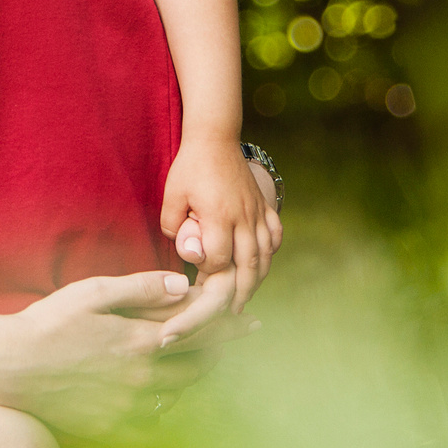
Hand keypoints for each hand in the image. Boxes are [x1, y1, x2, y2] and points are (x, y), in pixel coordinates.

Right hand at [0, 271, 210, 437]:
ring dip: (187, 382)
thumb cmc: (46, 323)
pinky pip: (151, 429)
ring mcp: (127, 409)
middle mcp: (141, 379)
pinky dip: (161, 415)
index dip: (231, 329)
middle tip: (221, 346)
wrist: (8, 368)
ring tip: (187, 369)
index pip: (202, 335)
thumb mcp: (92, 292)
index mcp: (140, 342)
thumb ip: (141, 288)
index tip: (252, 324)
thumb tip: (182, 286)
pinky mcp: (109, 430)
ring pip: (177, 398)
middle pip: (197, 371)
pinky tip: (156, 403)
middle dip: (215, 356)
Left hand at [161, 138, 280, 310]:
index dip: (209, 273)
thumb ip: (174, 226)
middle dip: (242, 292)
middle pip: (249, 265)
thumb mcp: (172, 195)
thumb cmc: (190, 167)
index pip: (219, 259)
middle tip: (233, 311)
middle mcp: (243, 217)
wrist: (215, 137)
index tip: (199, 280)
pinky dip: (271, 252)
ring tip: (248, 295)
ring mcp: (257, 211)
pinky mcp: (263, 205)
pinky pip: (275, 235)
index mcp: (219, 216)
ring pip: (265, 254)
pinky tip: (263, 263)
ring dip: (258, 278)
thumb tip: (187, 252)